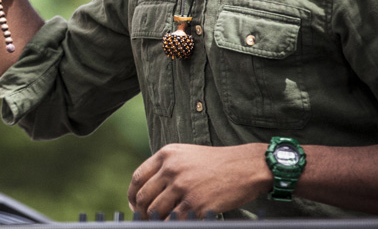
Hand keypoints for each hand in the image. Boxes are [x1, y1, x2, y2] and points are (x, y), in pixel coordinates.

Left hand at [127, 143, 269, 219]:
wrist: (245, 167)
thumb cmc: (216, 162)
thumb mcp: (186, 154)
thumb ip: (166, 167)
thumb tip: (149, 189)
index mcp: (166, 154)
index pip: (138, 177)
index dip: (132, 194)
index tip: (134, 204)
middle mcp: (171, 169)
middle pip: (144, 196)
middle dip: (141, 211)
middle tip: (146, 219)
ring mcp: (183, 186)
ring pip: (156, 211)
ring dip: (154, 221)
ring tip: (160, 223)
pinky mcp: (195, 203)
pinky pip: (175, 220)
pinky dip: (172, 224)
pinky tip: (175, 223)